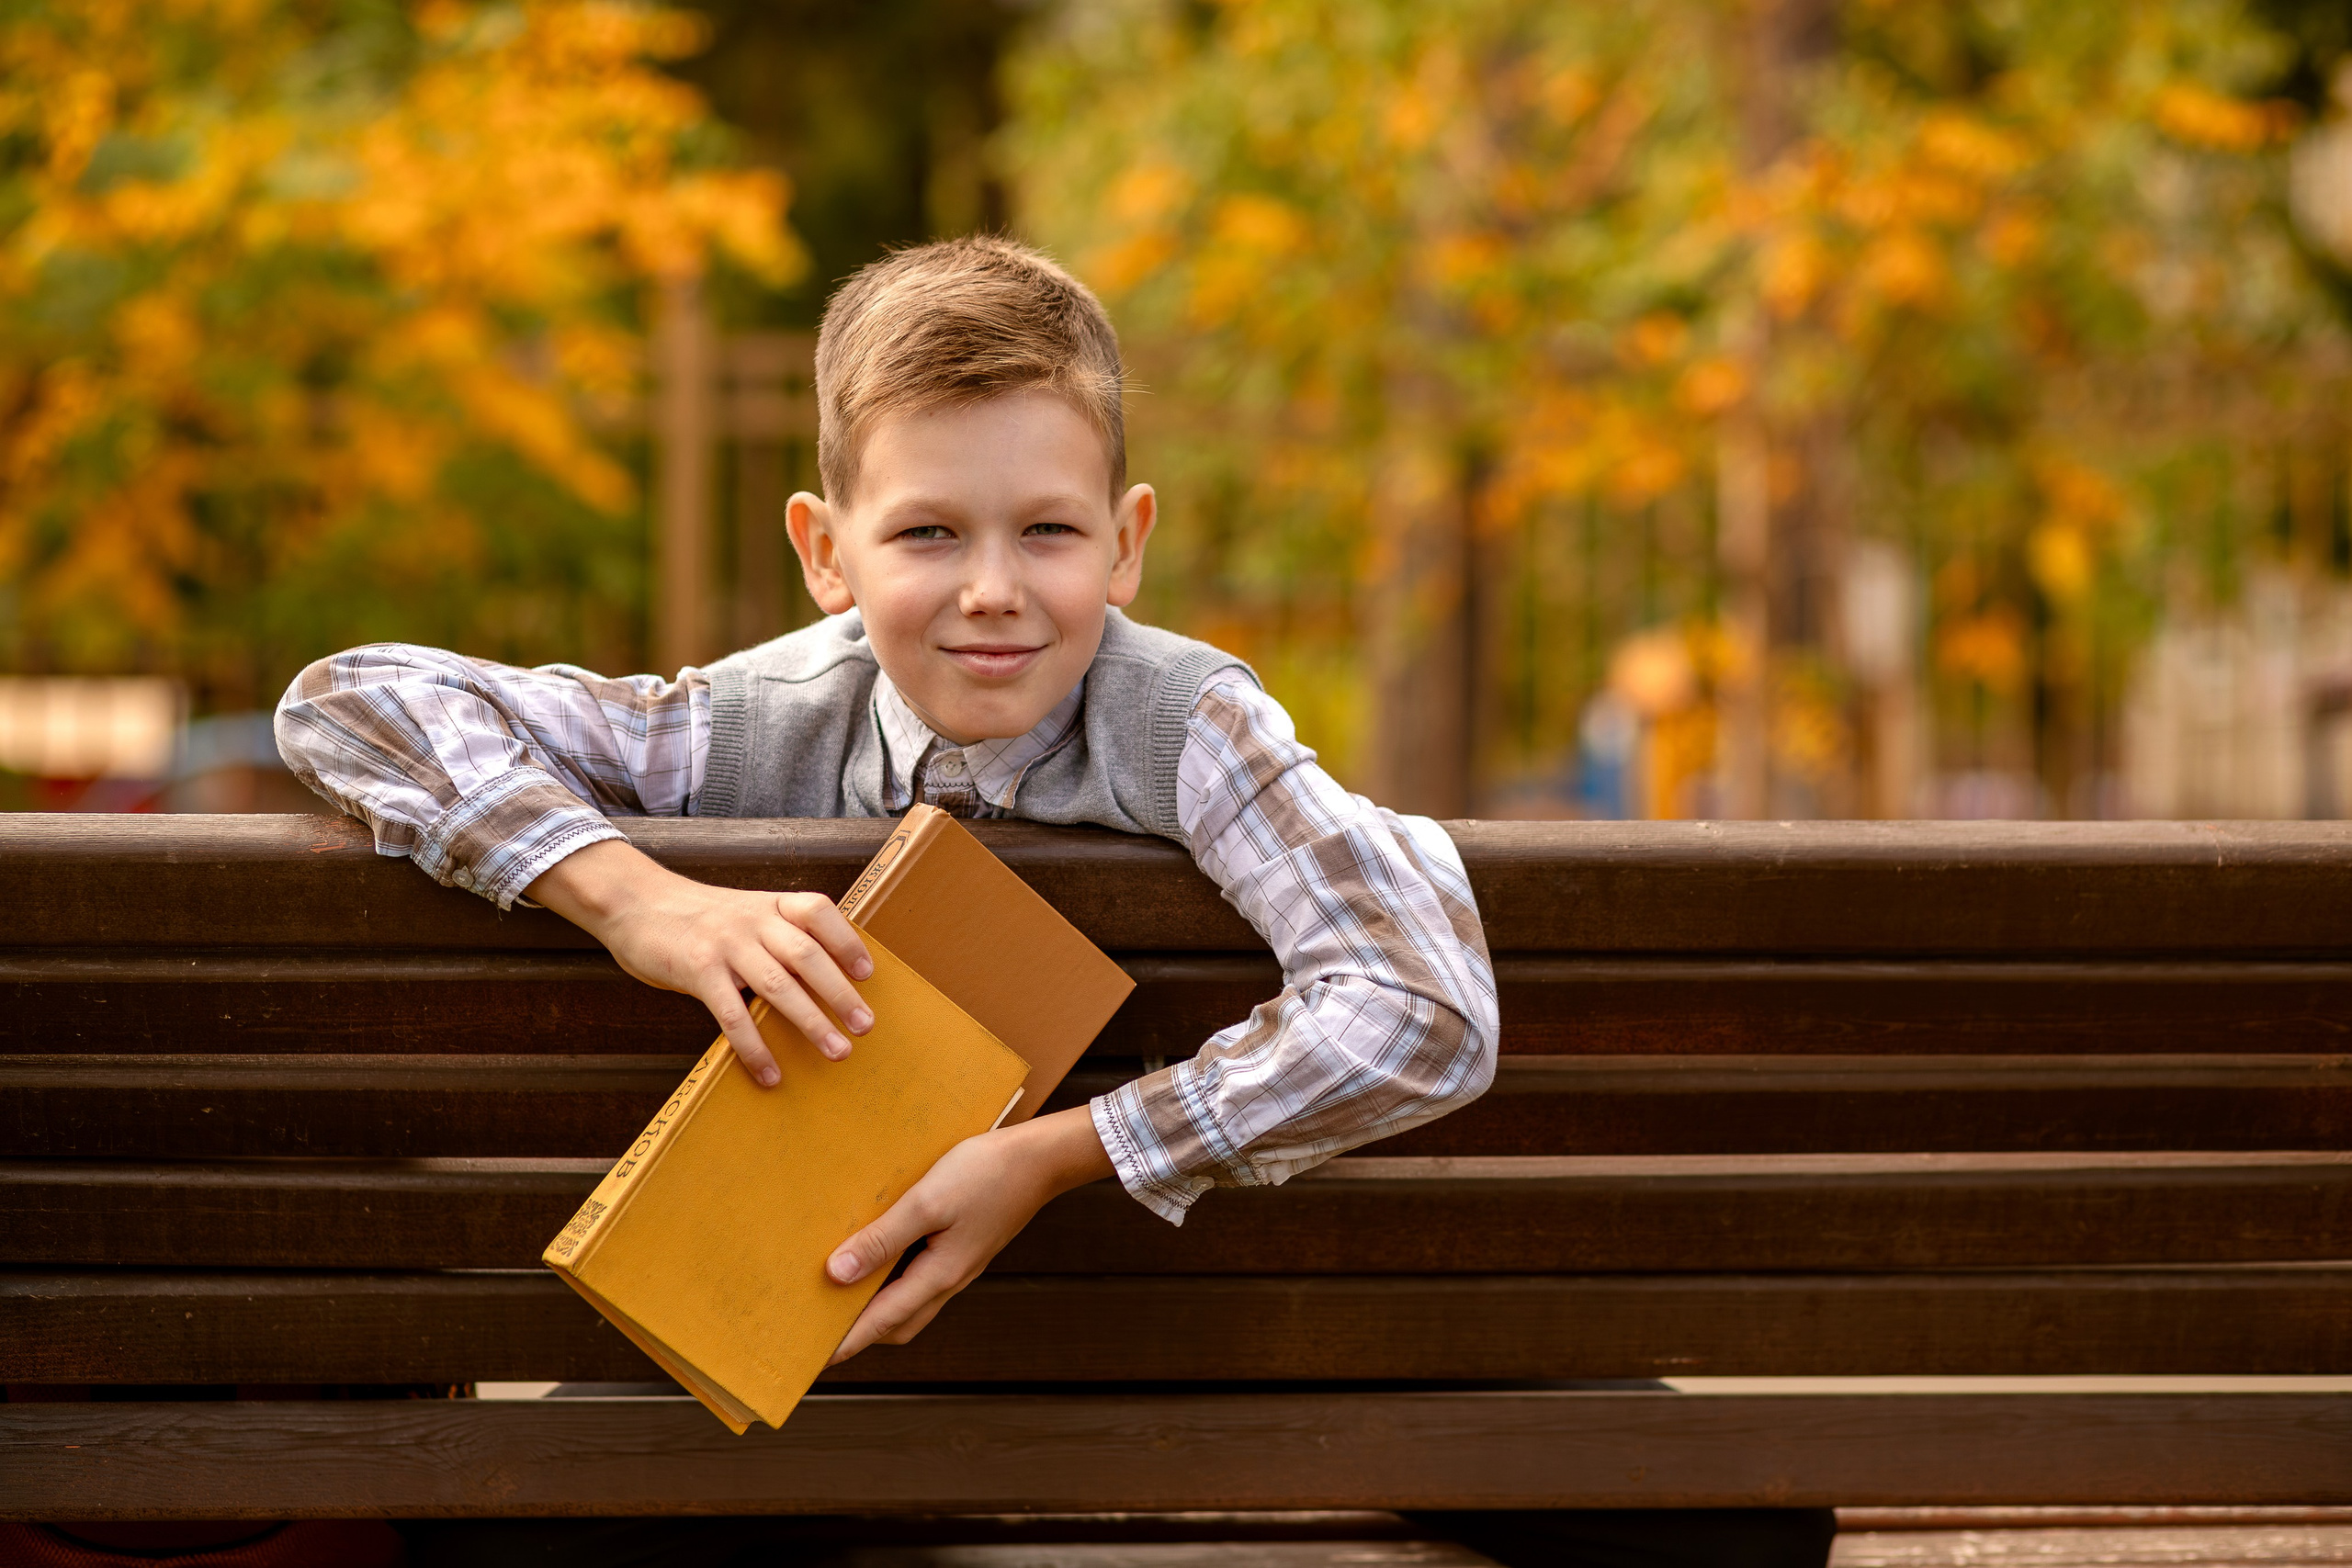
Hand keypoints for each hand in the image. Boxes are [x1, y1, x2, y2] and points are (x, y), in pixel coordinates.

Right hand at [526, 838, 872, 1084]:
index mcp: (769, 905)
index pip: (819, 912)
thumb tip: (818, 983)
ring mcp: (726, 945)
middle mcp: (753, 921)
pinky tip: (769, 1074)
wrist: (634, 903)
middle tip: (865, 1026)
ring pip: (778, 986)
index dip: (847, 941)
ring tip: (837, 1051)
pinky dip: (754, 1047)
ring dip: (811, 1022)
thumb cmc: (696, 917)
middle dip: (840, 993)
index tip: (868, 973)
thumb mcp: (743, 912)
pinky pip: (732, 1015)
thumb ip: (775, 936)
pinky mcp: (698, 970)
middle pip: (807, 955)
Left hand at [823, 1106, 1115, 1364]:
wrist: (1041, 1158)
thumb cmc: (986, 1174)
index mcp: (939, 1275)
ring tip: (842, 1298)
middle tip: (822, 1333)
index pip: (881, 1322)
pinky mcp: (963, 1247)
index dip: (845, 1344)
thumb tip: (837, 1274)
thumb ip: (882, 1239)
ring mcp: (959, 1264)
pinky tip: (880, 1257)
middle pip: (898, 1324)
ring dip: (878, 1308)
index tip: (813, 1362)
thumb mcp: (926, 1202)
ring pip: (911, 1302)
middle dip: (861, 1335)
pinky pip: (921, 1277)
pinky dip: (894, 1280)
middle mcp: (949, 1279)